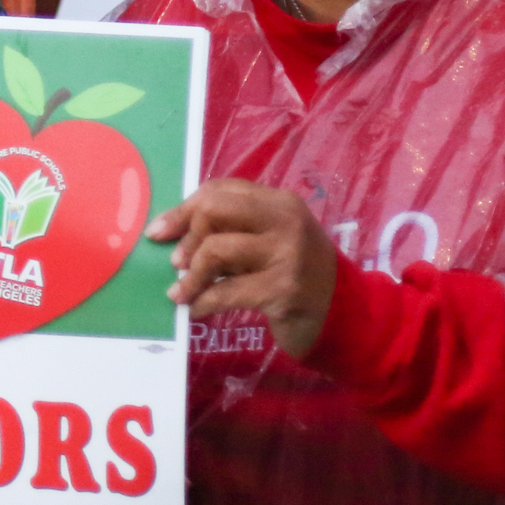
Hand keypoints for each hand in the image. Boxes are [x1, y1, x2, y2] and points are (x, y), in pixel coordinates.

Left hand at [146, 178, 337, 357]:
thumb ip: (232, 229)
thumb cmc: (297, 274)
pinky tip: (197, 309)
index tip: (159, 233)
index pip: (218, 190)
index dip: (182, 210)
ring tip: (182, 292)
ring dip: (190, 277)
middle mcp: (286, 220)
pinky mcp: (283, 289)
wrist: (345, 314)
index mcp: (279, 201)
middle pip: (213, 211)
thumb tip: (170, 232)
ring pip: (215, 251)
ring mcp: (287, 254)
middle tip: (177, 264)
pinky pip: (225, 292)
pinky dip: (203, 302)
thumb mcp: (269, 241)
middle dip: (187, 238)